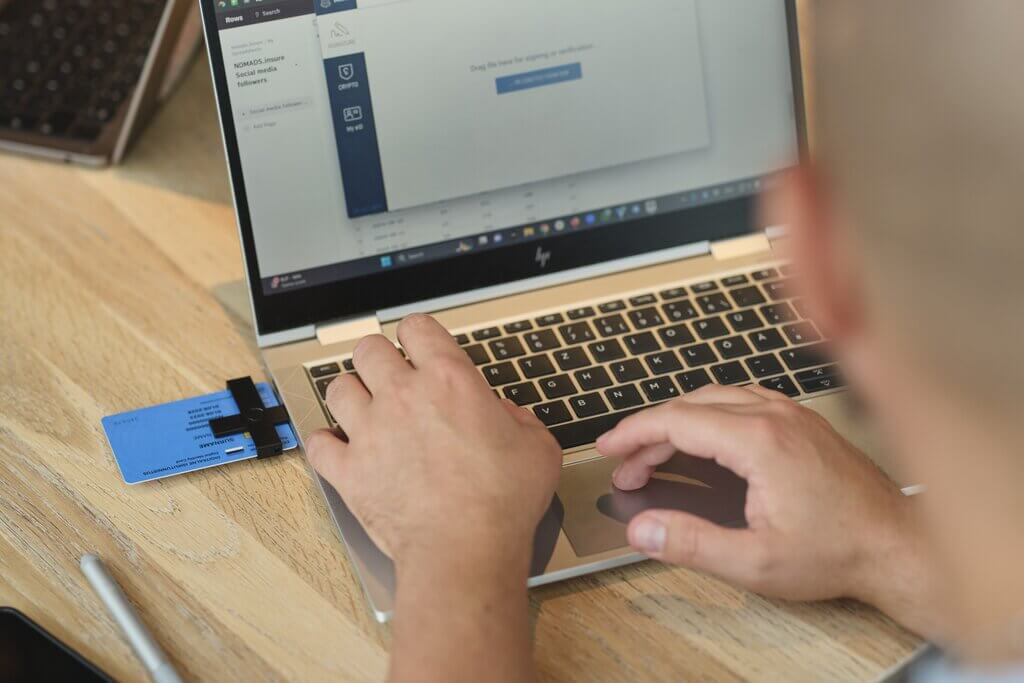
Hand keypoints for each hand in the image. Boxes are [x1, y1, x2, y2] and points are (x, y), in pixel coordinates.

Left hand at [305, 314, 561, 574]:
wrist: (465, 550)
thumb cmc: (503, 502)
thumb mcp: (537, 448)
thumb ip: (520, 420)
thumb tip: (506, 416)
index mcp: (449, 380)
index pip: (417, 327)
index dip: (417, 333)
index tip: (419, 345)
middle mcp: (403, 395)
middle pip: (368, 349)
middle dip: (378, 359)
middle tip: (390, 378)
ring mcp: (370, 431)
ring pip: (338, 388)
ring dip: (350, 395)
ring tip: (363, 409)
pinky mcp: (348, 470)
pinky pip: (318, 443)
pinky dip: (325, 445)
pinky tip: (339, 449)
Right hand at [596, 385, 922, 606]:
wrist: (898, 546)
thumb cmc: (839, 552)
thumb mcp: (755, 562)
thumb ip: (690, 543)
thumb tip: (642, 531)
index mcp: (759, 441)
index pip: (676, 421)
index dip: (633, 434)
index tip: (608, 449)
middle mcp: (775, 415)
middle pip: (691, 406)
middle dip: (649, 433)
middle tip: (625, 465)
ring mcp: (792, 414)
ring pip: (716, 398)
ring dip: (679, 421)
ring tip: (655, 454)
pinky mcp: (803, 421)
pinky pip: (743, 400)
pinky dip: (709, 415)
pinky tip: (704, 438)